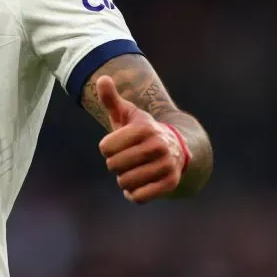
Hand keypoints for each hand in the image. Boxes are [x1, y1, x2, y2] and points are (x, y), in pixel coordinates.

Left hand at [96, 76, 187, 203]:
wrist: (174, 148)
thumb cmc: (141, 131)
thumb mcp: (127, 114)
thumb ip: (111, 99)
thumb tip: (102, 79)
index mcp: (144, 128)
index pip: (105, 148)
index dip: (107, 148)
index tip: (118, 144)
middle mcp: (158, 145)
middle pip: (113, 166)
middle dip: (115, 165)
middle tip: (127, 158)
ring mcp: (166, 165)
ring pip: (125, 182)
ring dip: (124, 180)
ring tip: (134, 169)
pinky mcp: (171, 183)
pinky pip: (139, 197)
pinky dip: (133, 194)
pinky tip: (138, 185)